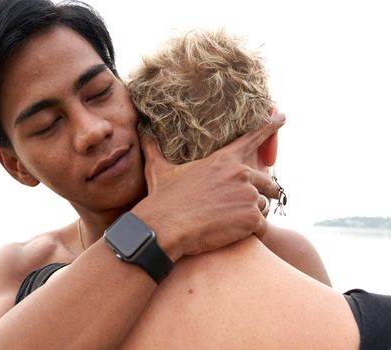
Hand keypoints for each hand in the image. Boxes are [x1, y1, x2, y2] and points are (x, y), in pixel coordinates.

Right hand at [132, 113, 284, 261]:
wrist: (165, 227)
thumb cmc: (162, 199)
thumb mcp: (158, 170)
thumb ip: (154, 148)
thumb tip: (142, 131)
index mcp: (223, 160)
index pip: (252, 137)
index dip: (269, 126)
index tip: (281, 115)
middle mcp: (241, 174)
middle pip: (268, 182)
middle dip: (264, 193)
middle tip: (245, 206)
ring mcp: (248, 196)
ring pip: (264, 206)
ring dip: (252, 214)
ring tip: (229, 222)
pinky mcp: (252, 219)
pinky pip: (262, 225)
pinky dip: (251, 231)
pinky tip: (232, 233)